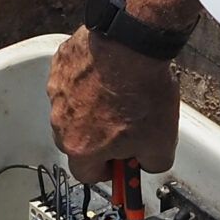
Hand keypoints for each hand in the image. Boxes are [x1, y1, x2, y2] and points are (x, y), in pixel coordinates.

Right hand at [47, 27, 179, 183]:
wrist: (131, 44)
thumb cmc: (141, 91)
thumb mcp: (162, 142)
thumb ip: (152, 163)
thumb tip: (149, 163)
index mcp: (81, 148)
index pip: (87, 175)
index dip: (108, 171)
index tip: (121, 163)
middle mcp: (61, 124)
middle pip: (78, 142)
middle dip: (99, 138)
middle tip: (126, 125)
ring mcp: (57, 93)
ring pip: (73, 110)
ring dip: (92, 107)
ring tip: (121, 92)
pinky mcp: (60, 67)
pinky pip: (72, 81)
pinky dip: (88, 80)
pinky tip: (111, 72)